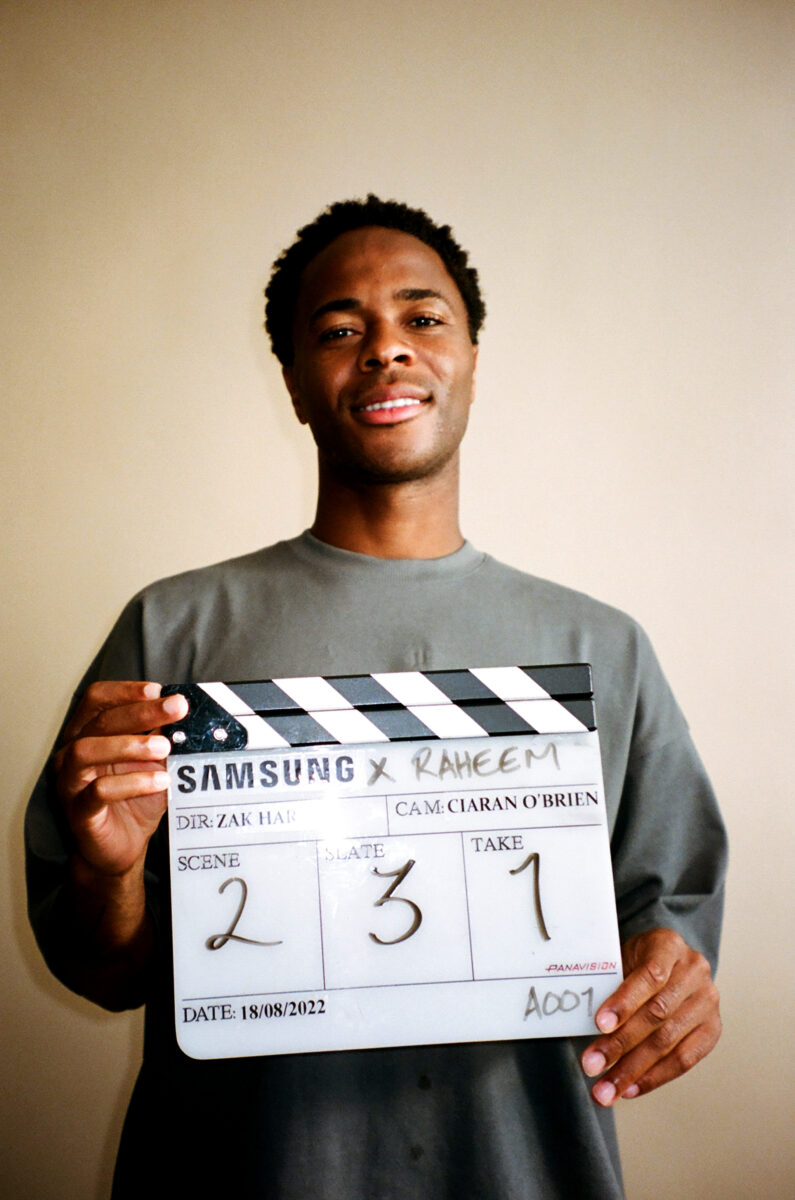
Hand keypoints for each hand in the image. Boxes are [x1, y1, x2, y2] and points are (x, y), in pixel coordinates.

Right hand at [54, 680, 187, 877]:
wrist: (123, 846)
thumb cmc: (134, 798)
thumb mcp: (153, 761)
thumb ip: (161, 737)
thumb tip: (183, 711)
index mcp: (87, 733)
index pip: (97, 698)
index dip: (126, 690)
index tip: (159, 690)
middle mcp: (72, 752)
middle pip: (99, 720)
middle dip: (140, 711)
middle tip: (176, 707)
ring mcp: (70, 782)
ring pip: (86, 751)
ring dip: (129, 744)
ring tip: (163, 747)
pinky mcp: (78, 811)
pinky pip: (98, 792)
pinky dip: (131, 783)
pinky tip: (159, 782)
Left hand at [580, 928, 720, 1105]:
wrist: (669, 962)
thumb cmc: (636, 962)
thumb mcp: (622, 958)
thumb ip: (610, 984)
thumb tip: (586, 1022)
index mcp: (669, 945)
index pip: (650, 976)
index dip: (625, 1002)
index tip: (599, 1024)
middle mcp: (694, 971)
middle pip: (658, 1014)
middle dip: (620, 1044)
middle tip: (591, 1065)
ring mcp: (707, 1001)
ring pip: (668, 1042)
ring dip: (632, 1069)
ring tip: (605, 1088)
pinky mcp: (712, 1029)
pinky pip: (684, 1060)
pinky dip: (653, 1077)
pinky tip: (630, 1088)